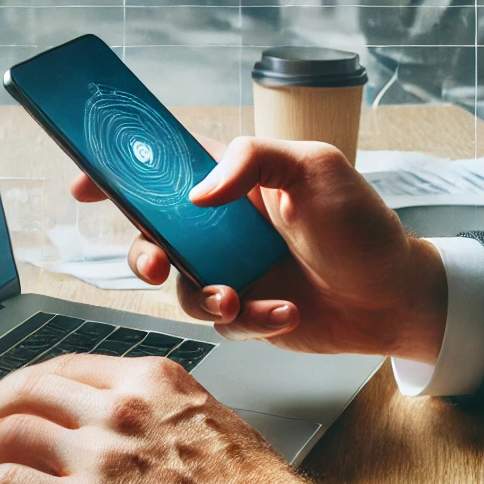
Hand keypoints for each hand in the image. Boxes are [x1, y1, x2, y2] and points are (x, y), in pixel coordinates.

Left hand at [0, 353, 313, 483]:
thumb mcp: (208, 419)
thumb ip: (155, 409)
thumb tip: (113, 422)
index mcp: (149, 379)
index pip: (65, 367)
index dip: (26, 383)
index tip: (11, 397)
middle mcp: (118, 407)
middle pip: (28, 391)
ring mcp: (97, 454)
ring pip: (9, 433)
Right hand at [72, 137, 447, 362]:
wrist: (397, 298)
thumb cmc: (364, 226)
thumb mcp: (317, 168)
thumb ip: (254, 159)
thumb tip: (198, 193)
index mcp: (235, 181)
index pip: (166, 169)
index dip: (120, 175)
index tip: (85, 185)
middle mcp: (225, 227)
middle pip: (155, 236)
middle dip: (145, 253)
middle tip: (158, 264)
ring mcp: (234, 270)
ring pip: (183, 287)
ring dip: (205, 296)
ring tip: (240, 301)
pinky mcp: (247, 312)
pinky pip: (222, 324)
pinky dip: (249, 323)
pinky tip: (286, 316)